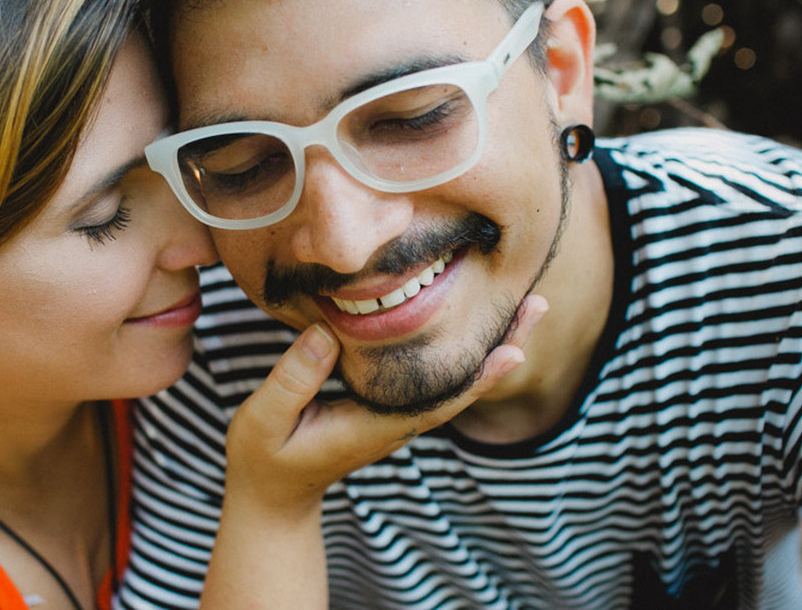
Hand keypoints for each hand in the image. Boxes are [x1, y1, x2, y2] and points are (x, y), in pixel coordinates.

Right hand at [224, 294, 548, 514]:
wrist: (272, 495)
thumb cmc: (264, 459)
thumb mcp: (264, 421)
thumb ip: (293, 381)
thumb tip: (327, 335)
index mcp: (374, 428)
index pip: (439, 402)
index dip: (478, 378)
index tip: (515, 351)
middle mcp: (395, 423)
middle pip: (462, 387)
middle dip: (502, 348)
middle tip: (538, 306)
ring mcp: (394, 417)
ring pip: (455, 381)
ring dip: (491, 346)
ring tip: (524, 308)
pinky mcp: (387, 408)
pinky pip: (436, 380)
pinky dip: (464, 353)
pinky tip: (476, 328)